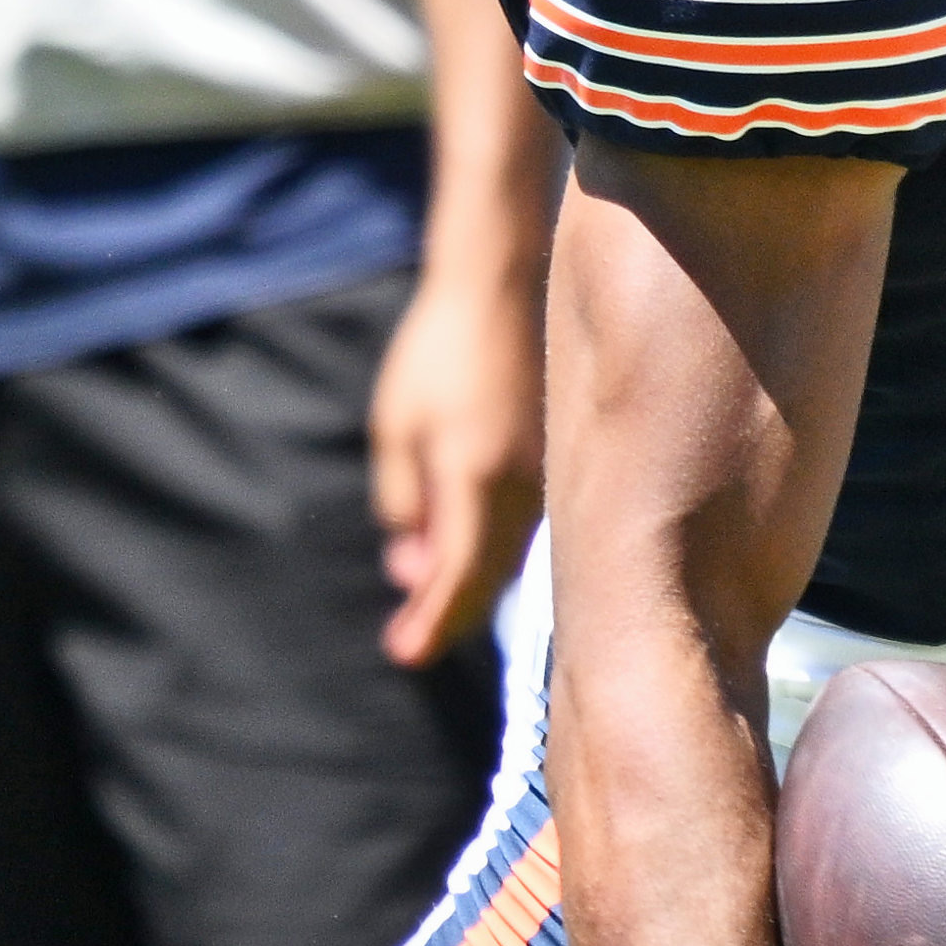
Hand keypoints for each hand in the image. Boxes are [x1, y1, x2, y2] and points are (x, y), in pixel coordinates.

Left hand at [368, 260, 542, 665]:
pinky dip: (487, 551)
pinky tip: (459, 556)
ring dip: (466, 585)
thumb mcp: (395, 429)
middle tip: (406, 645)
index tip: (403, 655)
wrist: (498, 289)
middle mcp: (519, 487)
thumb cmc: (436, 354)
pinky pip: (518, 528)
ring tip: (424, 610)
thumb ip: (403, 504)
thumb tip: (414, 569)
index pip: (457, 576)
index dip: (431, 622)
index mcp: (475, 477)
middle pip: (485, 578)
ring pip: (505, 556)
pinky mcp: (550, 462)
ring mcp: (542, 476)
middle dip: (445, 615)